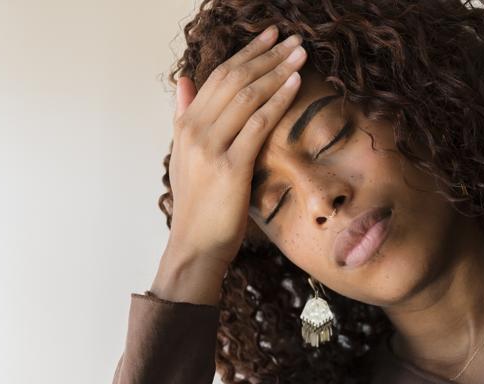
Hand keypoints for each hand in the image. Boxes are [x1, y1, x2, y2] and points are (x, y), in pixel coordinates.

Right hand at [166, 26, 306, 267]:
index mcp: (185, 126)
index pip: (217, 77)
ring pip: (247, 96)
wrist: (195, 246)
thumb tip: (184, 82)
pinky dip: (278, 100)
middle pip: (234, 79)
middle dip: (266, 55)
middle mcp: (194, 131)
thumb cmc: (197, 207)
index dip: (245, 53)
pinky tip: (295, 84)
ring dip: (277, 70)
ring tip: (300, 54)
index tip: (269, 37)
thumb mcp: (183, 158)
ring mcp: (210, 148)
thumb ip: (184, 117)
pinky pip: (257, 124)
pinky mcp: (230, 167)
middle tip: (292, 38)